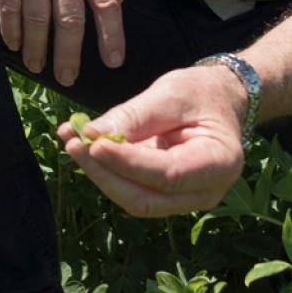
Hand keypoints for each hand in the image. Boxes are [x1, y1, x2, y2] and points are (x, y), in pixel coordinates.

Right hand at [0, 0, 125, 85]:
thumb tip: (109, 7)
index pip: (106, 1)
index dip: (111, 35)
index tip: (113, 61)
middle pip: (70, 19)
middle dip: (70, 55)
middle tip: (69, 79)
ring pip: (37, 19)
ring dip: (37, 49)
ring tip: (38, 66)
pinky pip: (9, 6)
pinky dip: (11, 30)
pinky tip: (14, 45)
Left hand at [58, 65, 246, 215]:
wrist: (218, 101)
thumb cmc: (201, 93)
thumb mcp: (171, 94)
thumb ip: (135, 117)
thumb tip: (91, 136)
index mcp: (220, 164)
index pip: (168, 175)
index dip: (128, 163)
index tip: (94, 144)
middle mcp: (205, 192)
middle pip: (146, 198)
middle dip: (105, 173)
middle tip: (73, 143)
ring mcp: (184, 199)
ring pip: (133, 198)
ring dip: (98, 172)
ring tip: (71, 138)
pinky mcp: (163, 195)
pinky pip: (130, 188)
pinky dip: (104, 169)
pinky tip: (81, 144)